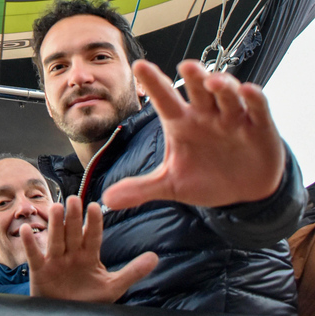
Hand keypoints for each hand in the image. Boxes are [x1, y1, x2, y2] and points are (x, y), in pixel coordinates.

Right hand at [22, 196, 157, 301]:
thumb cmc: (88, 301)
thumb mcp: (113, 287)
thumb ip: (132, 271)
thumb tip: (154, 257)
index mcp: (89, 255)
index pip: (93, 236)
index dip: (93, 223)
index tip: (94, 207)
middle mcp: (71, 254)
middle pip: (72, 233)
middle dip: (73, 217)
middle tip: (73, 200)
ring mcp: (55, 261)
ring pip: (55, 240)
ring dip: (55, 225)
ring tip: (55, 207)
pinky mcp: (40, 271)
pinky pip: (35, 256)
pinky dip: (29, 243)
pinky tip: (26, 229)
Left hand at [102, 60, 284, 209]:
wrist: (243, 192)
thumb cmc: (205, 179)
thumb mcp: (170, 186)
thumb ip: (140, 189)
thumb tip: (106, 200)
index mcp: (181, 124)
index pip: (164, 99)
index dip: (153, 83)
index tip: (139, 65)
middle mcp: (206, 115)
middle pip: (198, 90)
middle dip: (194, 77)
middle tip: (185, 67)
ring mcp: (233, 119)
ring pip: (227, 95)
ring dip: (222, 85)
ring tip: (212, 81)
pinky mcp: (259, 127)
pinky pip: (258, 109)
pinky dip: (254, 99)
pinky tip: (247, 91)